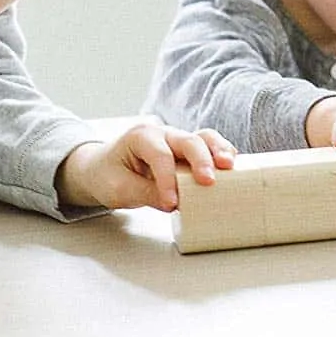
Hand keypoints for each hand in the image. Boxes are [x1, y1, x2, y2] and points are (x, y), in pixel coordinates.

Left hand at [55, 121, 235, 211]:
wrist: (102, 168)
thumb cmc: (108, 175)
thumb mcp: (118, 189)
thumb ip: (145, 193)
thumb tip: (176, 203)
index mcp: (140, 137)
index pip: (159, 156)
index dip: (167, 180)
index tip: (171, 203)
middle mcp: (162, 133)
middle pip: (187, 140)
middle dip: (200, 160)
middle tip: (208, 182)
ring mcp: (177, 139)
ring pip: (203, 137)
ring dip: (218, 151)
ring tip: (230, 166)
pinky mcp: (188, 151)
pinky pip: (209, 147)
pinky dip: (221, 154)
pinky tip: (233, 167)